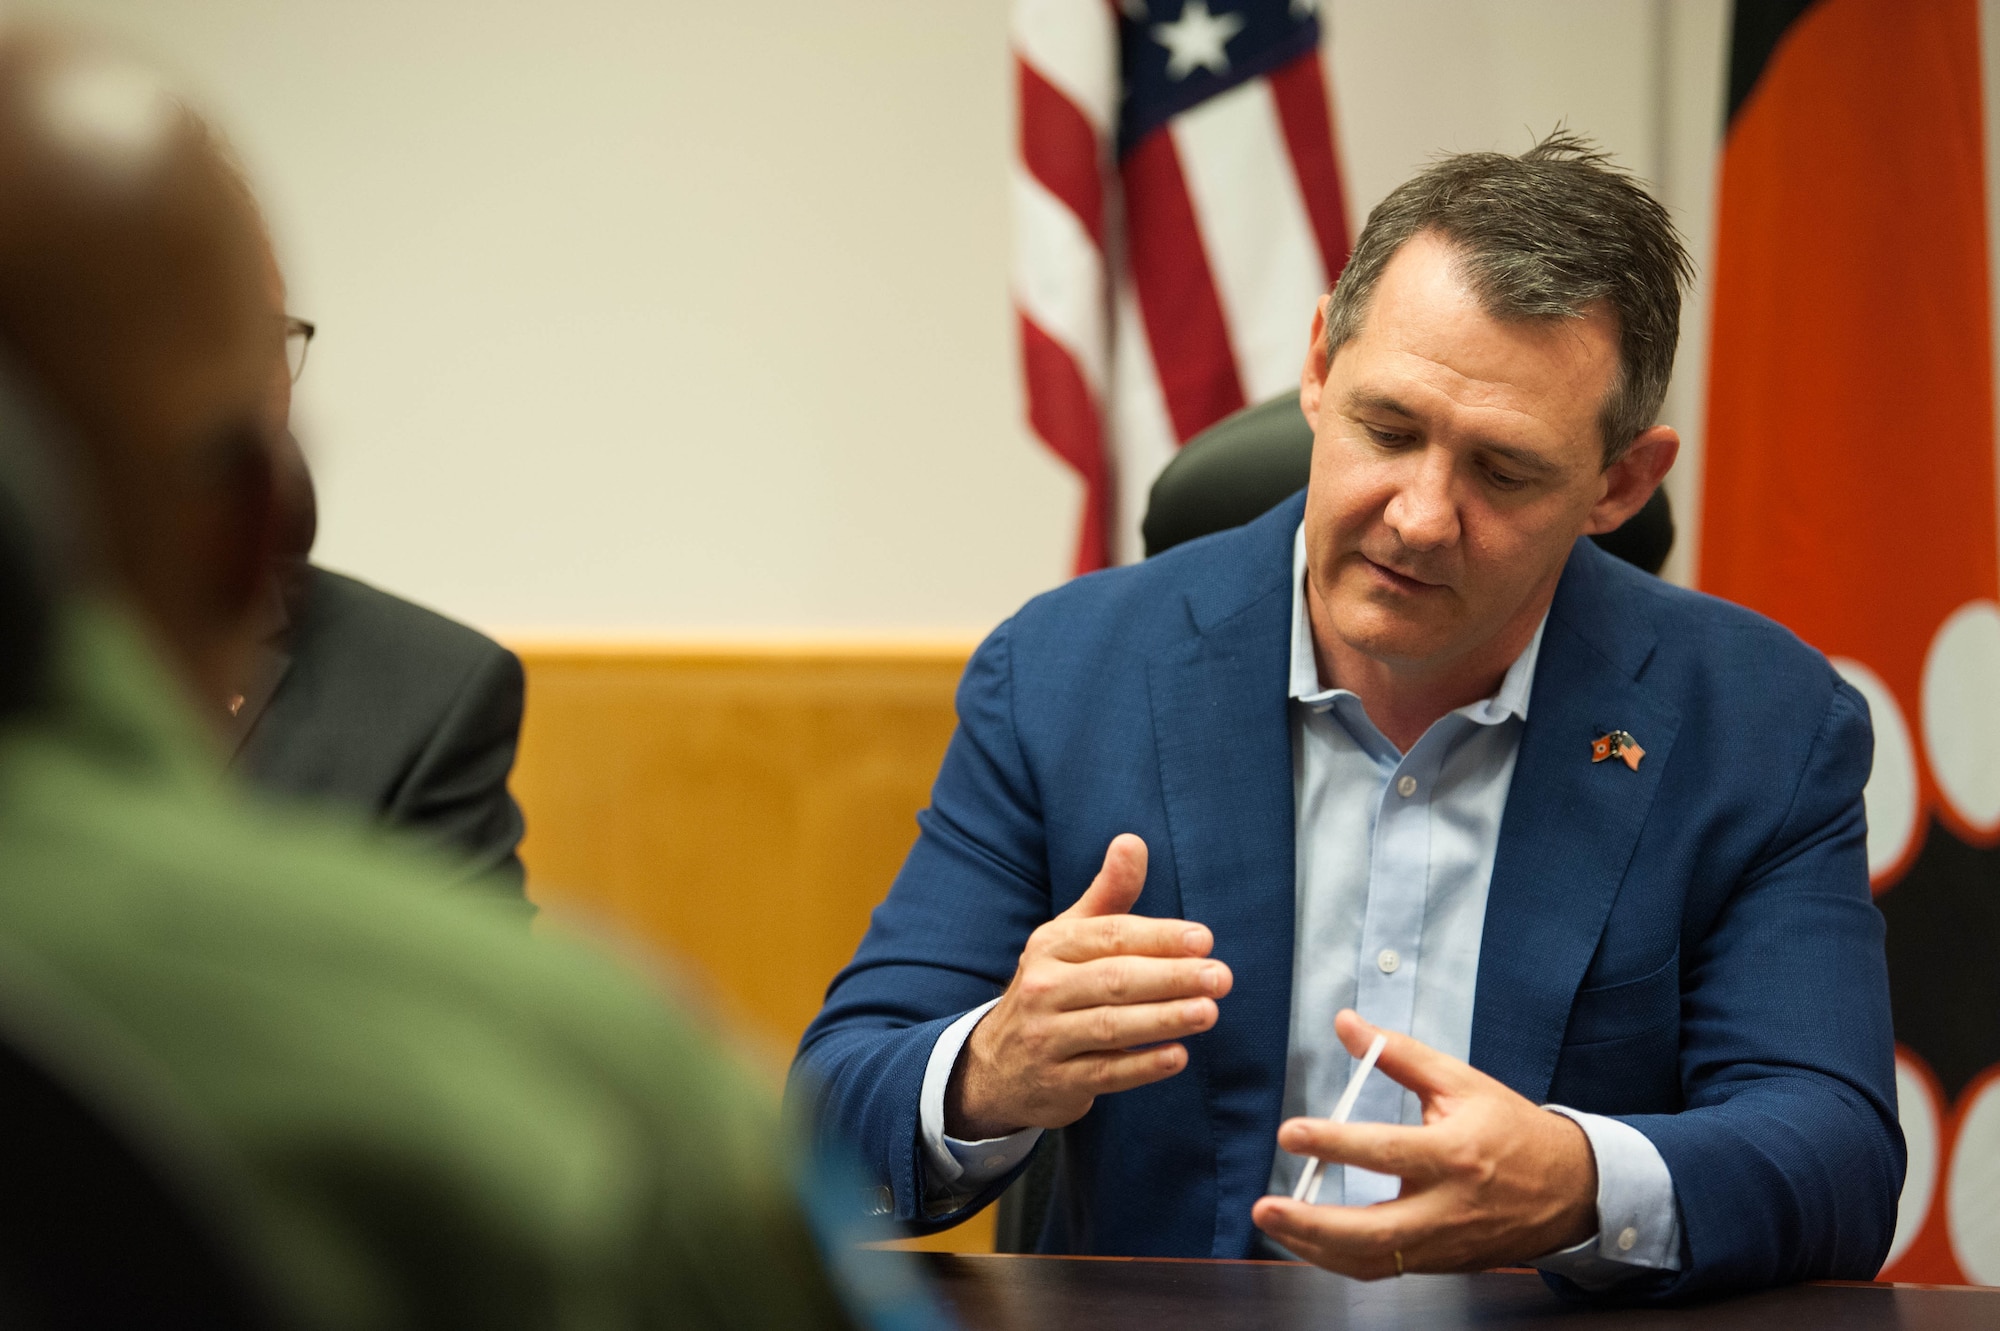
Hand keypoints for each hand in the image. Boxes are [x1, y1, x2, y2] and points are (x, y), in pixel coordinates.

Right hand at [945, 834, 1232, 1139]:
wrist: (996, 1065)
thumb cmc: (1051, 988)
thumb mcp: (1069, 937)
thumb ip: (1108, 894)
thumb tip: (1132, 842)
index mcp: (1052, 946)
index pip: (1109, 936)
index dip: (1159, 937)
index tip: (1204, 939)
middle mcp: (1044, 988)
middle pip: (1113, 980)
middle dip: (1171, 977)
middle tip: (1220, 977)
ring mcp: (1048, 1037)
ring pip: (1111, 1026)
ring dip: (1163, 1019)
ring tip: (1207, 1012)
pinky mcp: (1058, 1082)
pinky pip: (1105, 1073)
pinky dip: (1142, 1066)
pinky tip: (1177, 1057)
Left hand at [1250, 1011, 1596, 1276]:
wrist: (1570, 1190)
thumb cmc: (1511, 1129)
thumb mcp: (1462, 1081)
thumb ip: (1398, 1053)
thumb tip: (1346, 1022)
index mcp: (1455, 1154)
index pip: (1386, 1152)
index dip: (1334, 1143)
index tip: (1291, 1133)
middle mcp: (1448, 1207)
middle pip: (1372, 1230)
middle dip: (1311, 1223)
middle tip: (1264, 1206)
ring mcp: (1443, 1243)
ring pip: (1371, 1260)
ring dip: (1314, 1249)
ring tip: (1274, 1223)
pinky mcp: (1439, 1263)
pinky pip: (1381, 1268)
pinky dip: (1339, 1259)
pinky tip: (1307, 1241)